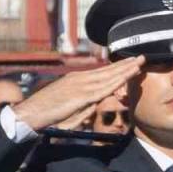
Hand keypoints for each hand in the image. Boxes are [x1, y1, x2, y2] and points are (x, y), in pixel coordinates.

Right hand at [13, 56, 144, 131]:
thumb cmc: (48, 113)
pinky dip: (118, 80)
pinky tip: (129, 76)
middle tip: (141, 57)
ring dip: (126, 70)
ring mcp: (81, 85)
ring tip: (140, 63)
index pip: (101, 72)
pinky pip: (105, 87)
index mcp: (77, 80)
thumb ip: (85, 104)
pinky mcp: (82, 95)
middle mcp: (80, 79)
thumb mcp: (70, 107)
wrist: (30, 114)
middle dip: (125, 64)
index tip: (130, 63)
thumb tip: (96, 104)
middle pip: (107, 71)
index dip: (117, 68)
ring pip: (109, 77)